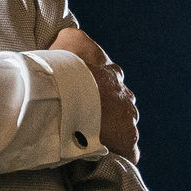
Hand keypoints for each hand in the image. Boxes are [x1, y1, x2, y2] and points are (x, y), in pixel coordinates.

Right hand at [49, 27, 139, 161]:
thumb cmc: (62, 70)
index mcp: (112, 73)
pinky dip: (118, 153)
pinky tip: (103, 155)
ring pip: (123, 128)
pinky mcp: (127, 143)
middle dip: (106, 112)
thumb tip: (69, 35)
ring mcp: (128, 120)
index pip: (109, 80)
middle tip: (83, 118)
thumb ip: (72, 38)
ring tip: (88, 138)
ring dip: (110, 132)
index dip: (94, 88)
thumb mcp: (66, 42)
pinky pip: (128, 151)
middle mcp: (125, 96)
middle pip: (119, 105)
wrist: (65, 95)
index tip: (81, 95)